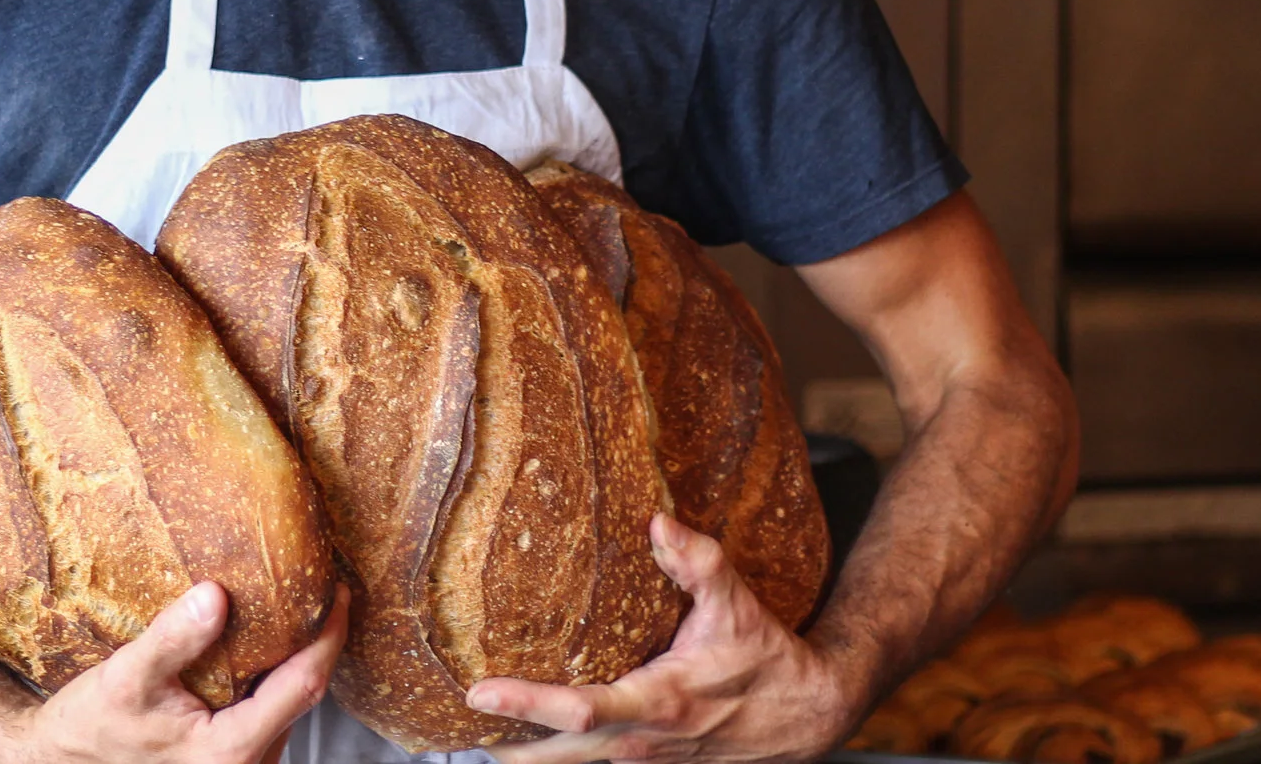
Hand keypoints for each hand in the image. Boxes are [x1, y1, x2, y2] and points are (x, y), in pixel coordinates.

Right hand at [0, 582, 349, 763]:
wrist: (63, 762)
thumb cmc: (92, 728)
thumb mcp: (126, 678)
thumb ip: (172, 639)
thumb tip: (216, 595)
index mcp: (232, 750)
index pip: (304, 684)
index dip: (329, 634)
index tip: (339, 590)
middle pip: (303, 694)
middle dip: (316, 640)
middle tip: (318, 584)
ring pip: (288, 705)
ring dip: (294, 659)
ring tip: (293, 605)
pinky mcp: (233, 760)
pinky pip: (269, 713)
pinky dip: (271, 677)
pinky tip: (257, 644)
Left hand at [466, 518, 858, 763]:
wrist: (805, 718)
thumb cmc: (765, 658)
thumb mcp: (736, 604)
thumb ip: (698, 562)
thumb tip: (657, 522)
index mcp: (659, 702)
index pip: (579, 711)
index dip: (526, 704)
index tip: (477, 692)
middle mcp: (644, 743)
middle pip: (556, 760)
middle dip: (505, 748)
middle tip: (455, 727)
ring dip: (526, 758)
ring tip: (476, 736)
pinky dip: (555, 758)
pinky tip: (526, 742)